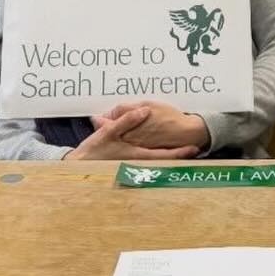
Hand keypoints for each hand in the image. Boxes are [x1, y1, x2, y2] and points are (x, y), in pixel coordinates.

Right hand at [66, 105, 201, 160]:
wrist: (79, 164)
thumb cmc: (94, 150)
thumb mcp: (109, 132)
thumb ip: (127, 120)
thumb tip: (145, 111)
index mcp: (137, 155)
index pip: (164, 155)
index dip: (180, 152)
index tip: (194, 148)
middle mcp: (138, 162)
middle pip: (164, 159)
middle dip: (178, 153)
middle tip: (194, 146)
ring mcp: (133, 163)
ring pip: (156, 158)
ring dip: (169, 153)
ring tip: (183, 145)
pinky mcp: (128, 162)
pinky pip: (147, 158)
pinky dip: (157, 153)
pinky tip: (159, 147)